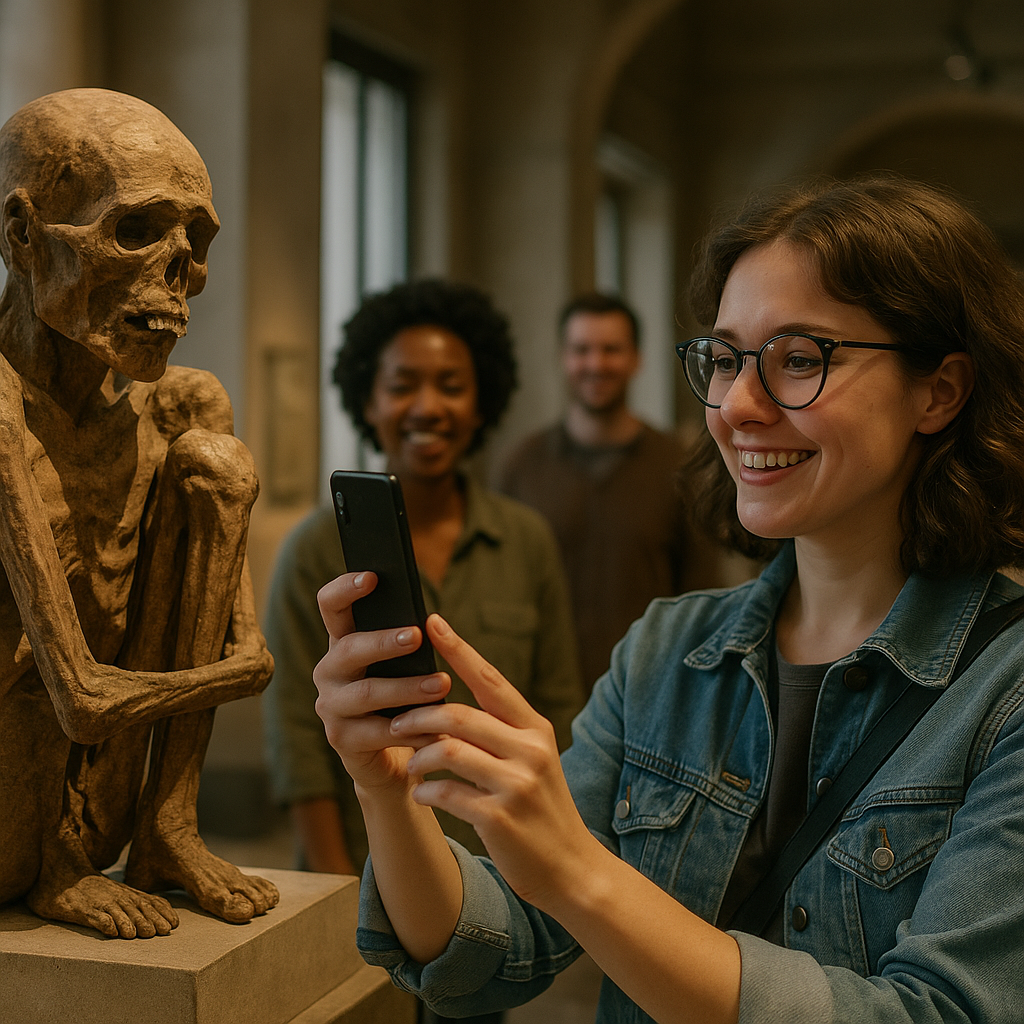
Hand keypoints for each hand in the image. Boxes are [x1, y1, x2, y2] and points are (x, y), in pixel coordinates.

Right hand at [313, 572, 451, 794]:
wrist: (394, 756)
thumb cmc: (404, 699)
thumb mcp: (404, 666)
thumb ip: (406, 642)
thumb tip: (432, 620)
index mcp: (343, 643)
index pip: (331, 606)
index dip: (345, 589)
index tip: (371, 576)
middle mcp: (329, 671)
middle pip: (349, 648)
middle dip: (383, 641)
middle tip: (416, 636)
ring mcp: (331, 706)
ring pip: (366, 692)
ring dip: (406, 687)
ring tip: (441, 684)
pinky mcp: (341, 739)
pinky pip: (377, 732)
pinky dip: (411, 729)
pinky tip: (436, 729)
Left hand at [389, 614, 598, 912]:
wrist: (572, 867)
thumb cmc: (541, 808)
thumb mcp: (531, 761)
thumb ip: (498, 731)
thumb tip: (444, 703)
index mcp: (534, 728)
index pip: (491, 679)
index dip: (459, 648)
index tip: (432, 620)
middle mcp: (529, 750)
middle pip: (459, 714)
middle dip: (419, 716)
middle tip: (397, 722)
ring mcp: (516, 784)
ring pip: (447, 750)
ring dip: (419, 756)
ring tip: (413, 765)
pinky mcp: (499, 817)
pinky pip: (446, 792)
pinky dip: (426, 791)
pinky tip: (422, 795)